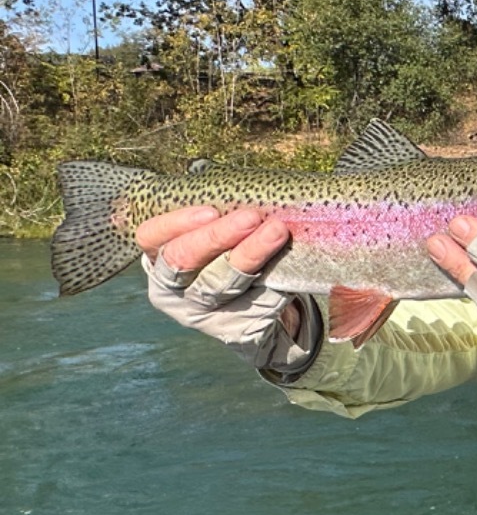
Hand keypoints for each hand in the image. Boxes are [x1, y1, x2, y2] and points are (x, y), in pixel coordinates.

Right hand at [136, 206, 318, 374]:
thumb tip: (242, 186)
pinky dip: (274, 277)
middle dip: (217, 236)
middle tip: (250, 217)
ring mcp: (202, 312)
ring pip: (222, 281)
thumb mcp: (214, 237)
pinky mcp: (235, 329)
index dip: (176, 223)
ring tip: (277, 231)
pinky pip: (255, 300)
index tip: (210, 210)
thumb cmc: (227, 259)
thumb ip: (217, 216)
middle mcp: (173, 289)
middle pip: (185, 261)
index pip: (151, 236)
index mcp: (159, 258)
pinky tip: (288, 259)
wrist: (254, 313)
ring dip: (251, 254)